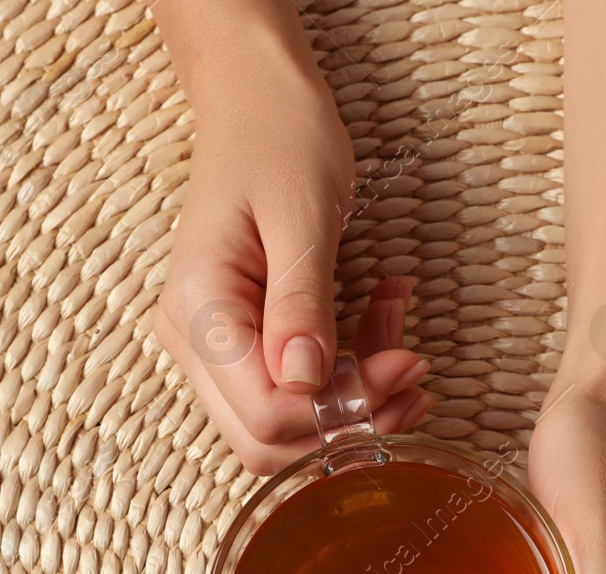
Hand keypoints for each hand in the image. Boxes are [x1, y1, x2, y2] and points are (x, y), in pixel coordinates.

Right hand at [151, 38, 431, 474]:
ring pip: (286, 427)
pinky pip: (295, 393)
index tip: (407, 362)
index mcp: (199, 308)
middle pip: (269, 439)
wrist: (258, 102)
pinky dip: (348, 376)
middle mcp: (192, 340)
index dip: (344, 408)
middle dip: (353, 417)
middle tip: (414, 365)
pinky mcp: (240, 344)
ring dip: (357, 400)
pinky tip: (386, 328)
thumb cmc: (281, 139)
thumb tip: (306, 382)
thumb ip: (301, 303)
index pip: (267, 414)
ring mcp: (212, 348)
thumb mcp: (303, 215)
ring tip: (406, 341)